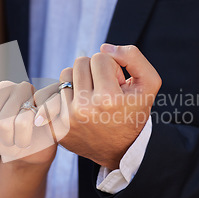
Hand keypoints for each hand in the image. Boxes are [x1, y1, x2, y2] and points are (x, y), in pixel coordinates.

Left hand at [0, 81, 58, 164]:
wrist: (33, 153)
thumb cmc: (9, 141)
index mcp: (3, 89)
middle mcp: (22, 87)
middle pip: (5, 117)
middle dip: (7, 137)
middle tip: (12, 140)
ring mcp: (42, 94)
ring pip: (24, 119)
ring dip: (21, 138)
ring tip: (23, 140)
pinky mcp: (58, 105)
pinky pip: (48, 112)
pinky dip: (42, 127)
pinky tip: (41, 131)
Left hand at [35, 44, 161, 169]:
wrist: (121, 150)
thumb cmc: (134, 113)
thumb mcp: (148, 84)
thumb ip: (133, 57)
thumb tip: (104, 47)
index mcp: (108, 98)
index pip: (100, 57)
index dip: (112, 68)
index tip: (117, 85)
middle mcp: (84, 108)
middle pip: (80, 63)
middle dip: (94, 72)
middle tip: (104, 90)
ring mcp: (67, 119)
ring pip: (65, 75)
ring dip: (79, 81)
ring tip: (91, 97)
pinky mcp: (55, 127)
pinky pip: (50, 93)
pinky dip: (62, 95)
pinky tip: (74, 104)